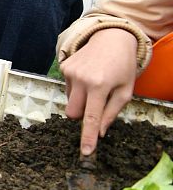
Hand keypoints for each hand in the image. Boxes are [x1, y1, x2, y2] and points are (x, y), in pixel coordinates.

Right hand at [61, 27, 139, 155]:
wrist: (111, 38)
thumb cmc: (122, 66)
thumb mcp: (126, 90)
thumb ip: (112, 112)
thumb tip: (99, 131)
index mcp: (99, 86)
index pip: (91, 118)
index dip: (87, 136)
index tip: (85, 152)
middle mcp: (81, 79)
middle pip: (73, 113)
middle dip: (82, 116)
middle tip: (96, 105)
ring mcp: (69, 72)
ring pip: (70, 101)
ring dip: (81, 100)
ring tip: (95, 84)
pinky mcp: (63, 67)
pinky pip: (67, 88)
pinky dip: (77, 88)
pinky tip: (87, 76)